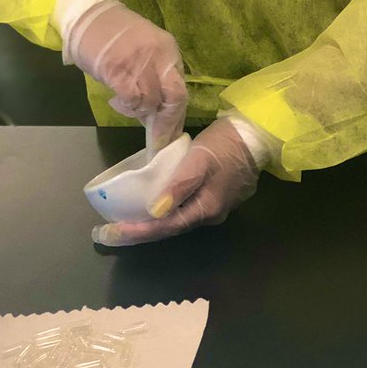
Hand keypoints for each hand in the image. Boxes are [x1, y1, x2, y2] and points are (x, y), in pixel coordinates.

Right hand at [66, 0, 186, 149]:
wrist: (89, 15)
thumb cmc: (116, 35)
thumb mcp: (145, 50)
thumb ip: (155, 76)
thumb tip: (158, 113)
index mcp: (168, 50)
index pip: (181, 89)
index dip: (176, 116)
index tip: (171, 134)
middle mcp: (158, 55)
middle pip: (174, 97)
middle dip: (167, 122)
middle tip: (157, 136)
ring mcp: (138, 61)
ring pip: (150, 100)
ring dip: (139, 111)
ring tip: (127, 105)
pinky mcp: (117, 68)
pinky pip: (130, 98)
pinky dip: (126, 106)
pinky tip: (117, 100)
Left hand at [91, 118, 259, 246]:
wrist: (257, 134)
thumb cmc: (226, 144)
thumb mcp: (199, 160)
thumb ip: (179, 186)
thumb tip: (156, 212)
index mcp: (206, 209)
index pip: (165, 227)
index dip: (138, 231)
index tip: (112, 233)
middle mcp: (210, 215)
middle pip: (170, 228)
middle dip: (139, 231)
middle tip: (109, 233)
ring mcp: (215, 206)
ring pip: (177, 219)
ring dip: (150, 222)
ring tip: (124, 222)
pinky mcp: (216, 194)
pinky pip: (184, 208)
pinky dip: (164, 210)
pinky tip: (152, 206)